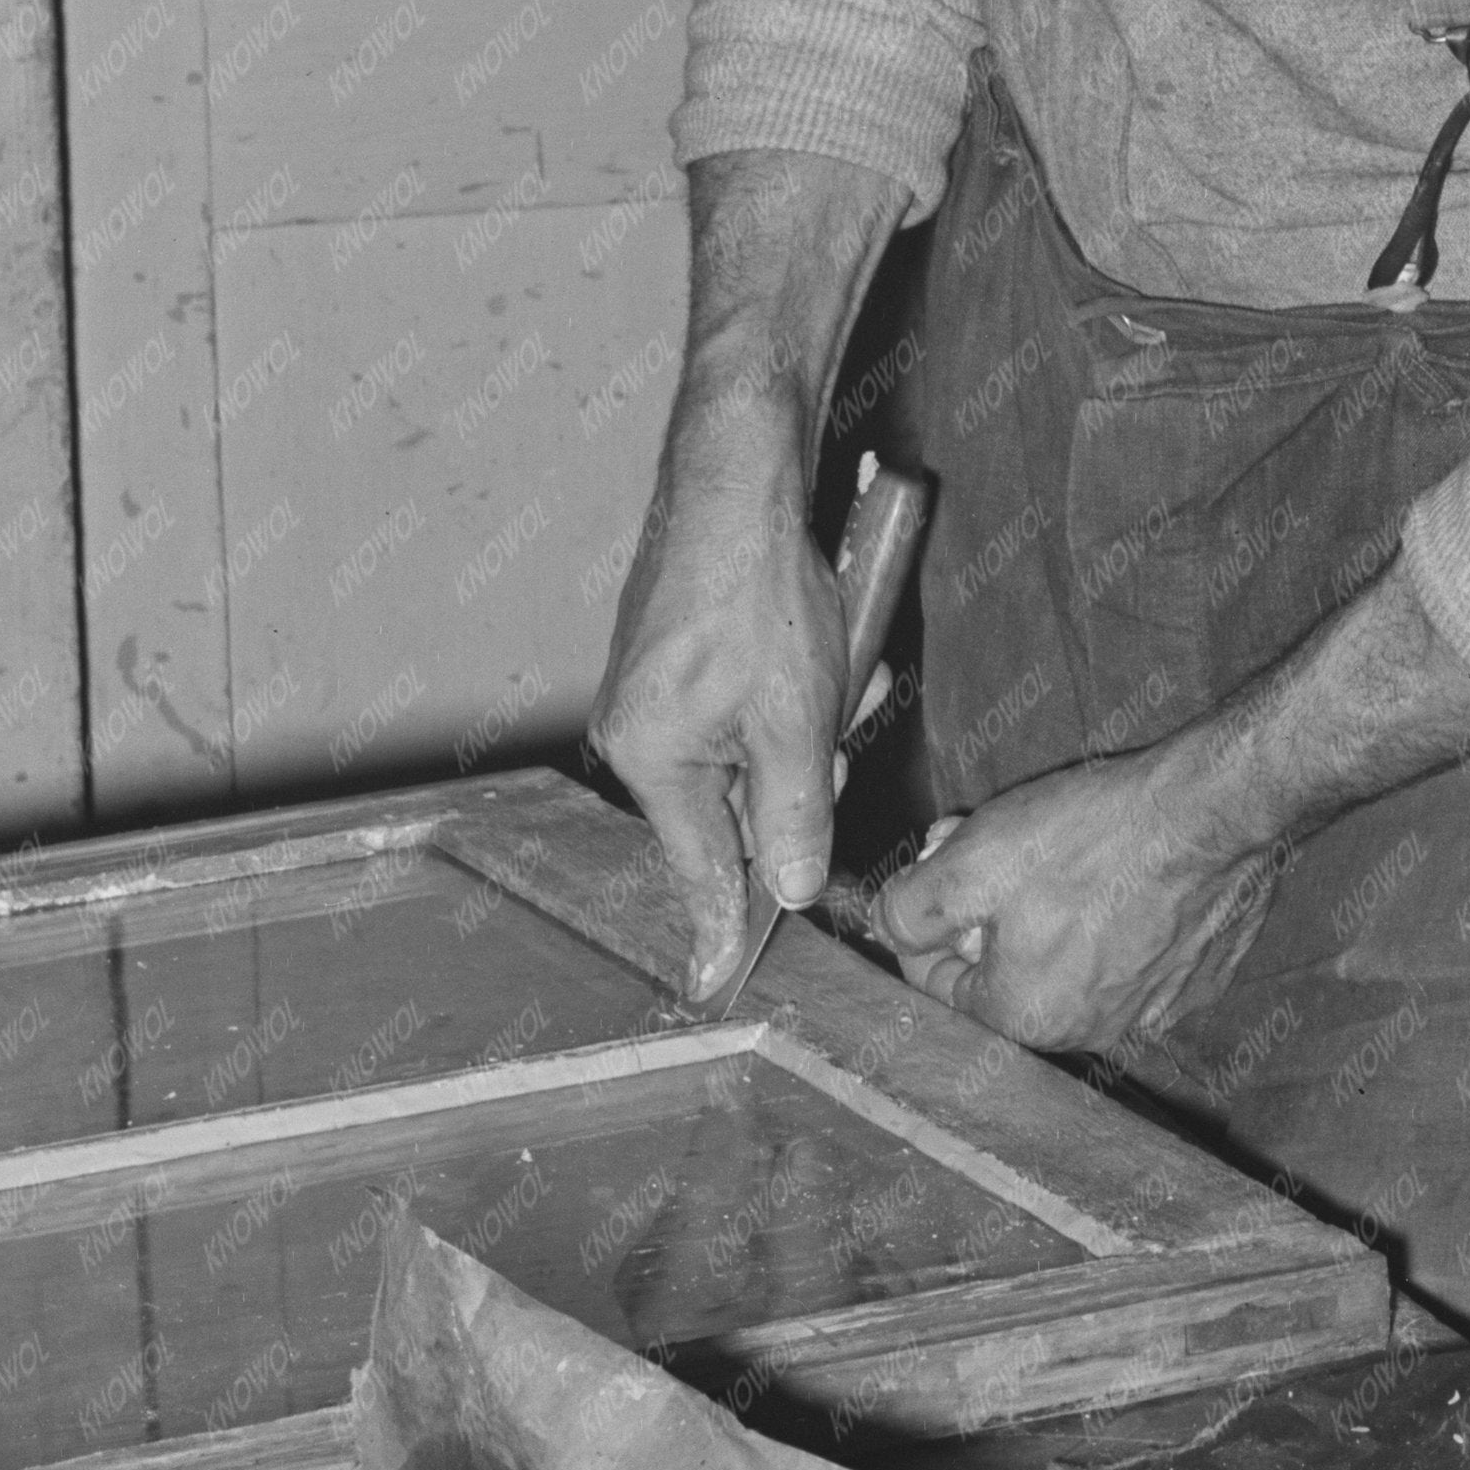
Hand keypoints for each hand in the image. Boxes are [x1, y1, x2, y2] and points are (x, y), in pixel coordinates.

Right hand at [589, 388, 844, 1007]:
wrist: (738, 481)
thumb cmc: (758, 595)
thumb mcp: (798, 726)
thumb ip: (795, 821)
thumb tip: (792, 893)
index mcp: (651, 759)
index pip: (698, 869)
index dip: (722, 926)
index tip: (715, 987)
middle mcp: (635, 733)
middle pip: (733, 808)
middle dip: (800, 776)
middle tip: (833, 724)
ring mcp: (652, 694)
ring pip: (750, 754)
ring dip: (806, 726)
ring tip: (830, 666)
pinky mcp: (675, 660)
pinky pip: (743, 709)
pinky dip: (790, 690)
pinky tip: (817, 646)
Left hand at [871, 747, 1280, 1061]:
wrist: (1211, 812)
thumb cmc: (1093, 837)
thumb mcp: (970, 862)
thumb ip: (909, 909)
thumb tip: (890, 926)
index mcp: (1025, 1018)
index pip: (942, 989)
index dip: (926, 929)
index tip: (934, 879)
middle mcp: (1091, 1033)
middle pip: (1010, 983)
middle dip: (990, 925)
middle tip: (995, 859)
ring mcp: (1153, 1011)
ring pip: (1073, 974)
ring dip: (1053, 928)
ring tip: (1059, 862)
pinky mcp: (1198, 982)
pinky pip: (1135, 964)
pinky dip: (1117, 931)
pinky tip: (1119, 881)